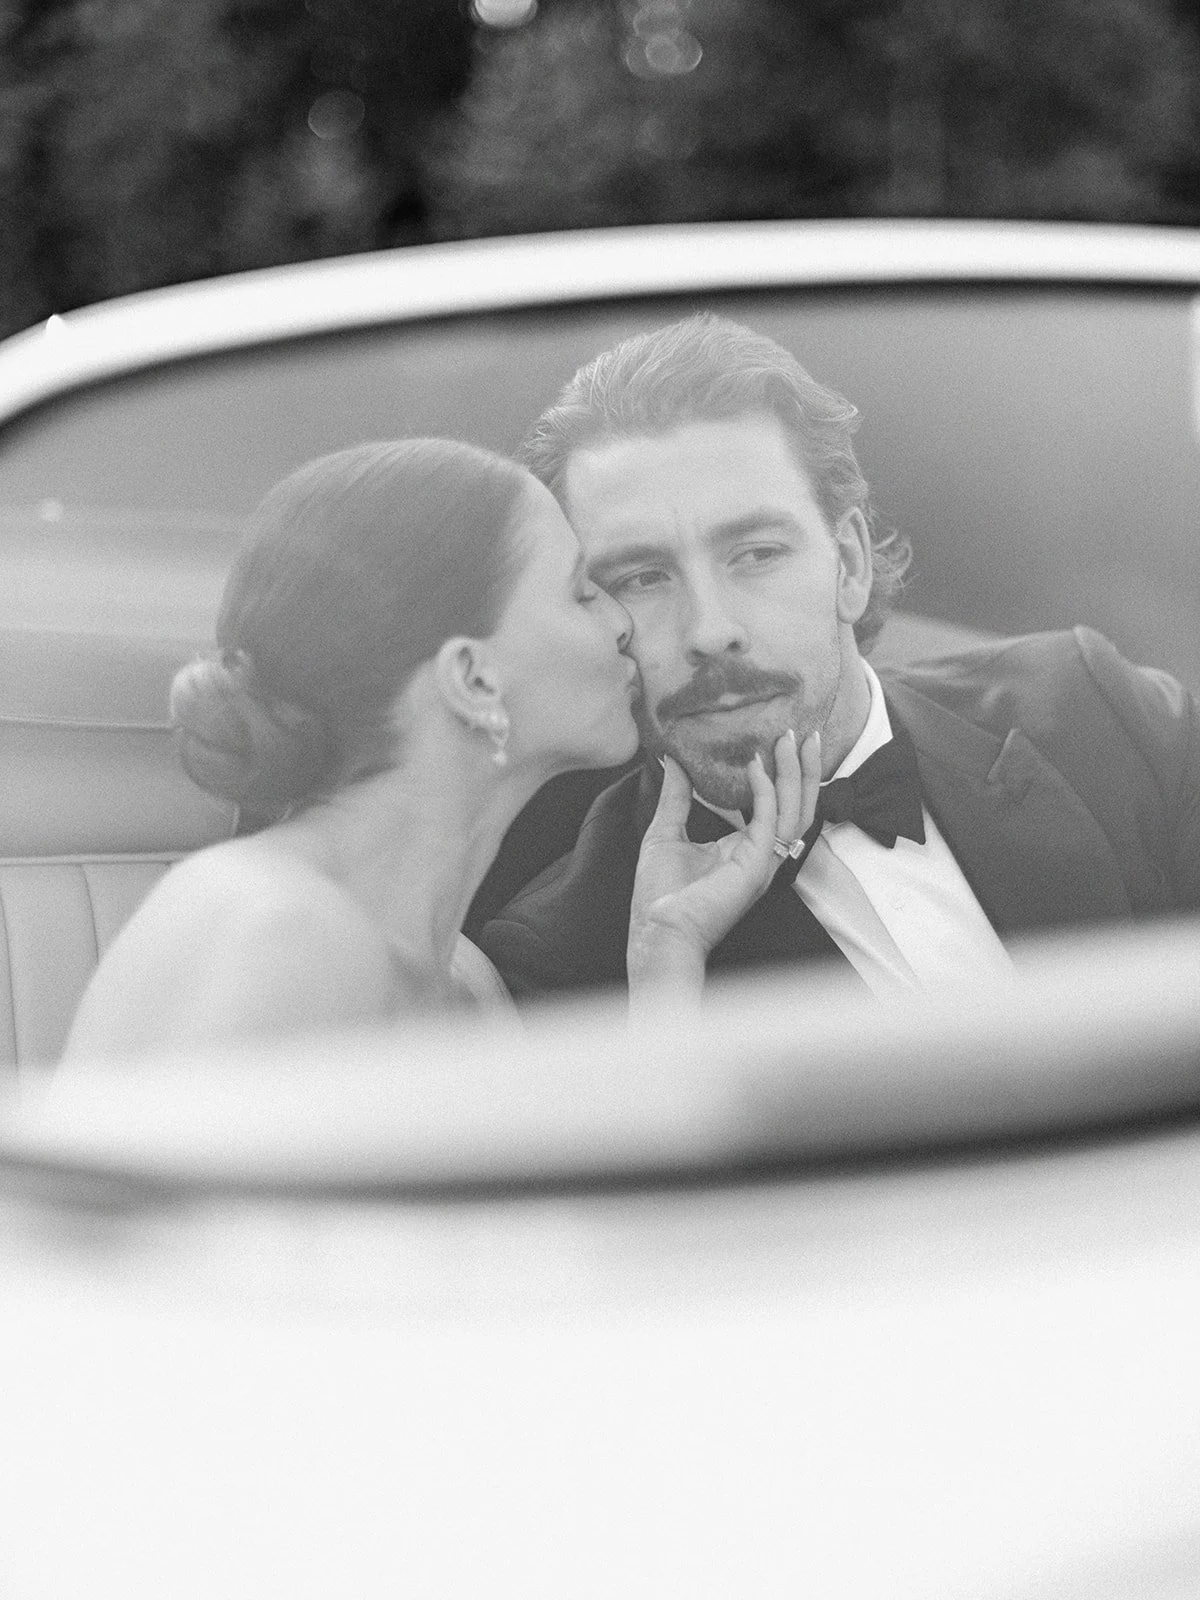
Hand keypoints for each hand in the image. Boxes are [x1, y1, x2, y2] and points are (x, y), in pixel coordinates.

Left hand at [627, 729, 820, 995]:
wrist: (657, 930)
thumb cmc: (661, 894)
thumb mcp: (665, 832)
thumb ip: (676, 797)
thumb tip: (672, 761)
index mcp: (746, 848)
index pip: (778, 806)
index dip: (784, 775)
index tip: (780, 741)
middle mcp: (763, 855)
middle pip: (797, 806)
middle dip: (803, 768)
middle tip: (801, 732)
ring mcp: (763, 862)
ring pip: (794, 812)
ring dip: (795, 774)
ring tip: (789, 740)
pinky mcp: (756, 867)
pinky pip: (769, 822)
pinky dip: (765, 791)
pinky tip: (754, 765)